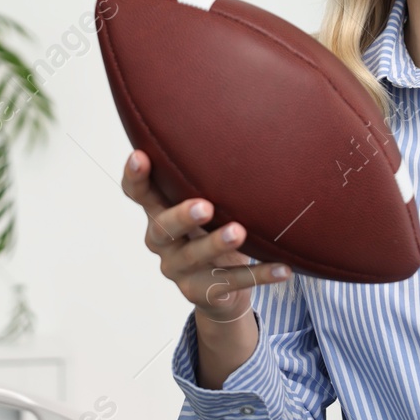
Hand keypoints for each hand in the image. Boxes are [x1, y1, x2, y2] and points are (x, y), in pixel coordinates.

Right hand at [120, 150, 289, 324]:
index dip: (135, 177)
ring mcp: (179, 269)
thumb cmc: (214, 229)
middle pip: (162, 228)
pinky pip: (232, 283)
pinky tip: (283, 269)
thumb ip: (210, 177)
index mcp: (160, 211)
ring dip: (218, 244)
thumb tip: (252, 126)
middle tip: (205, 206)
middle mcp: (163, 241)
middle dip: (182, 216)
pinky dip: (260, 275)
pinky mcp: (201, 292)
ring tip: (240, 232)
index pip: (138, 194)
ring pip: (195, 257)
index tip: (140, 156)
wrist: (222, 289)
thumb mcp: (209, 201)